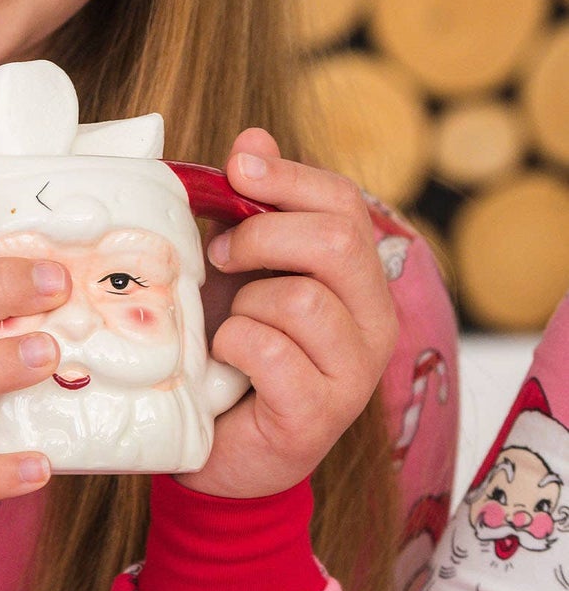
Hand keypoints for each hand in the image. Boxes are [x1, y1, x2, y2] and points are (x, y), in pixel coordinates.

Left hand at [177, 129, 398, 499]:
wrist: (216, 451)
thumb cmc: (229, 354)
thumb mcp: (235, 273)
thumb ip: (249, 209)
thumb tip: (252, 139)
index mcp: (358, 278)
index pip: (343, 202)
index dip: (287, 176)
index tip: (237, 169)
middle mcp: (374, 321)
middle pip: (337, 241)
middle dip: (262, 234)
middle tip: (218, 256)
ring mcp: (354, 372)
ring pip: (300, 299)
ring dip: (243, 305)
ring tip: (226, 328)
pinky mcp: (321, 415)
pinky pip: (272, 351)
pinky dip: (232, 347)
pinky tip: (224, 365)